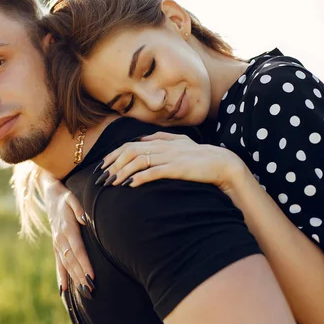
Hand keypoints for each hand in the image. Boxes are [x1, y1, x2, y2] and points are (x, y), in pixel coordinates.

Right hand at [42, 177, 94, 297]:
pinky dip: (61, 277)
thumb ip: (78, 208)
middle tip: (91, 290)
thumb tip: (84, 220)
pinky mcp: (56, 246)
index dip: (84, 263)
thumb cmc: (65, 197)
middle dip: (81, 276)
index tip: (92, 276)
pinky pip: (58, 264)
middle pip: (72, 261)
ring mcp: (57, 244)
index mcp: (66, 228)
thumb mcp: (72, 198)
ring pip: (66, 265)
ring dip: (75, 279)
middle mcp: (60, 239)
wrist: (49, 195)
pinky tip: (64, 290)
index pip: (78, 249)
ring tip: (84, 293)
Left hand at [97, 132, 244, 191]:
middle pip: (130, 151)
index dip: (113, 155)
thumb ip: (160, 137)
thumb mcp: (179, 142)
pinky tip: (130, 185)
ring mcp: (169, 156)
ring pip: (139, 161)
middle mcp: (162, 146)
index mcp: (160, 141)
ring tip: (111, 183)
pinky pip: (154, 171)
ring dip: (122, 172)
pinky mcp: (177, 168)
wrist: (222, 163)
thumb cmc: (199, 156)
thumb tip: (141, 137)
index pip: (130, 145)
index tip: (102, 167)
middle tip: (101, 178)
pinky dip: (140, 177)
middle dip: (113, 164)